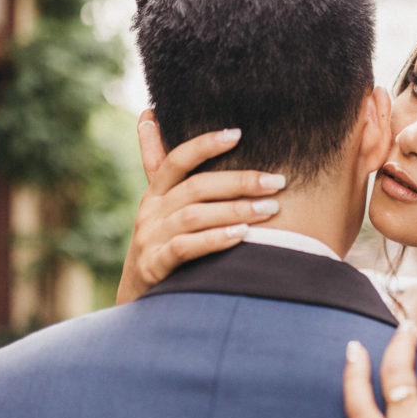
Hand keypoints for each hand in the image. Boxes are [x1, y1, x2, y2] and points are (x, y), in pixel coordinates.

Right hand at [115, 110, 287, 304]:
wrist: (139, 301)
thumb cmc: (163, 246)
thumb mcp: (162, 207)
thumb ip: (161, 165)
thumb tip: (149, 115)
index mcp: (156, 193)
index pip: (177, 159)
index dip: (205, 144)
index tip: (238, 133)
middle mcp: (151, 211)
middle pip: (196, 187)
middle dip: (239, 182)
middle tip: (277, 182)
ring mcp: (151, 239)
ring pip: (195, 216)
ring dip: (235, 210)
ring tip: (269, 209)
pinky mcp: (155, 266)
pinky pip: (186, 248)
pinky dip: (214, 239)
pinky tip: (241, 236)